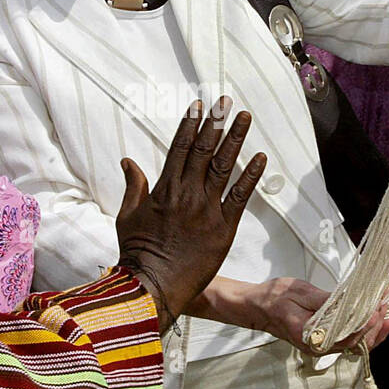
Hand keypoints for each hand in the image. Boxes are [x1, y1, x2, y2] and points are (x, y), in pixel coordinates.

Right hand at [115, 98, 265, 329]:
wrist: (152, 287)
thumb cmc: (136, 254)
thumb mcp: (127, 216)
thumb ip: (133, 186)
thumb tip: (128, 161)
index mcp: (164, 189)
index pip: (180, 148)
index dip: (191, 125)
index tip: (199, 105)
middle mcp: (187, 194)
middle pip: (204, 151)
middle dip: (215, 123)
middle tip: (225, 101)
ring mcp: (206, 210)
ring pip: (224, 167)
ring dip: (235, 139)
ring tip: (244, 117)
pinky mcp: (223, 229)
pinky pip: (240, 197)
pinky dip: (252, 176)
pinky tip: (261, 157)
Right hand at [234, 278, 388, 353]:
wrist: (257, 307)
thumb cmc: (273, 298)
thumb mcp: (300, 292)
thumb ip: (326, 301)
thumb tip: (351, 303)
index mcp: (311, 336)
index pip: (347, 335)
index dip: (367, 322)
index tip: (378, 307)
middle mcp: (318, 346)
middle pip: (355, 344)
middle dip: (375, 327)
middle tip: (387, 308)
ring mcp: (321, 346)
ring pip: (354, 345)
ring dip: (372, 332)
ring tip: (387, 317)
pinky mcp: (323, 341)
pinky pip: (347, 341)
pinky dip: (363, 332)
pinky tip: (372, 321)